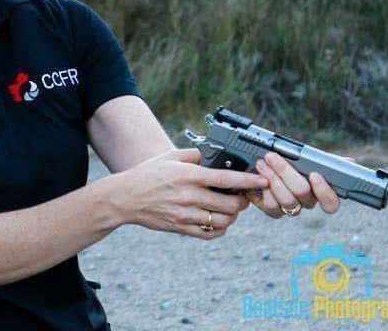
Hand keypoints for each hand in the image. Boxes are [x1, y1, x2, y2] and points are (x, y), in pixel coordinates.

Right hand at [110, 148, 268, 238]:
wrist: (125, 197)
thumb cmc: (147, 175)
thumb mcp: (169, 157)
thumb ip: (193, 154)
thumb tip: (212, 153)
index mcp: (189, 175)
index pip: (227, 178)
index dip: (249, 180)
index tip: (263, 180)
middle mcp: (190, 196)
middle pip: (231, 204)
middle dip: (242, 201)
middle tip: (242, 196)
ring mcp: (186, 214)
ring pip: (223, 221)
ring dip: (232, 216)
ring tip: (229, 209)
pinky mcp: (181, 228)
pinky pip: (209, 233)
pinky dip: (219, 229)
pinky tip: (217, 221)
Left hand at [248, 152, 342, 217]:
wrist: (265, 165)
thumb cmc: (291, 163)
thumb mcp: (311, 158)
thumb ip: (328, 161)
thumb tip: (351, 162)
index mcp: (320, 192)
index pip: (331, 204)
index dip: (325, 192)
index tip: (315, 175)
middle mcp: (306, 203)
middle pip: (302, 194)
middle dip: (286, 173)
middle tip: (272, 157)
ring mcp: (290, 209)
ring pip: (285, 200)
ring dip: (271, 178)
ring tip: (262, 163)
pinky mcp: (273, 211)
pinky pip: (270, 206)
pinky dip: (262, 189)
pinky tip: (258, 176)